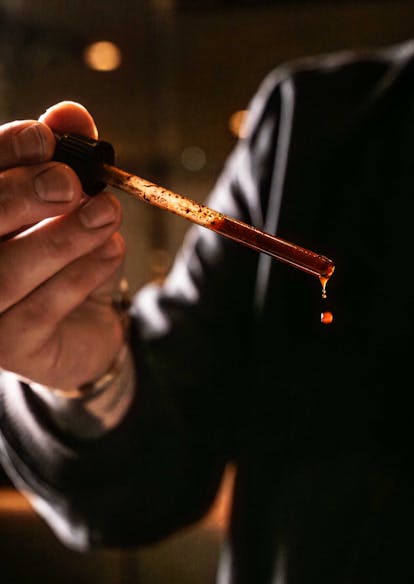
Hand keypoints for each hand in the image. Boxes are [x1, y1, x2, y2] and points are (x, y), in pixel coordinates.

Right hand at [0, 101, 125, 391]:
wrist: (84, 329)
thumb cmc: (65, 257)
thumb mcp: (70, 204)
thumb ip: (67, 158)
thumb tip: (72, 114)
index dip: (3, 152)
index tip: (46, 137)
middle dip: (24, 195)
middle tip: (72, 182)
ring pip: (9, 271)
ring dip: (63, 238)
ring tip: (108, 214)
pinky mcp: (10, 349)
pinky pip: (44, 307)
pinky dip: (82, 274)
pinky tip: (113, 250)